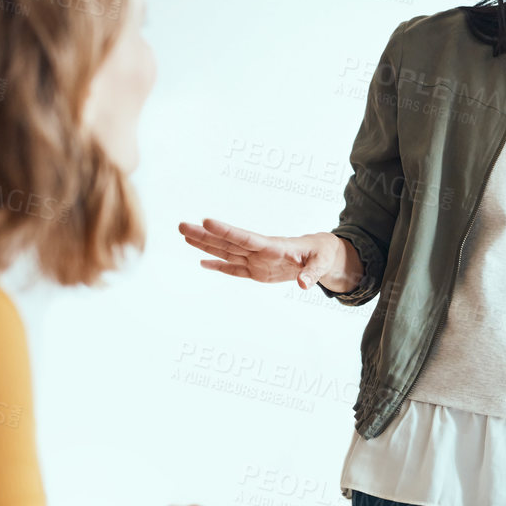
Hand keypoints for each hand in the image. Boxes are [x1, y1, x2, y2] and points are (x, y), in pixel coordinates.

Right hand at [178, 218, 350, 290]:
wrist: (321, 254)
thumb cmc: (323, 254)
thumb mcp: (323, 262)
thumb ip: (313, 272)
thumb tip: (303, 284)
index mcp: (275, 246)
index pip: (247, 238)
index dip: (227, 231)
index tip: (207, 221)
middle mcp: (260, 251)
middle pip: (228, 243)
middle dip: (205, 235)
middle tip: (181, 225)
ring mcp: (256, 261)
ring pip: (227, 252)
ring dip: (205, 245)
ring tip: (184, 235)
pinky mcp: (257, 271)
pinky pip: (235, 269)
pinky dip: (219, 266)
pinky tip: (202, 262)